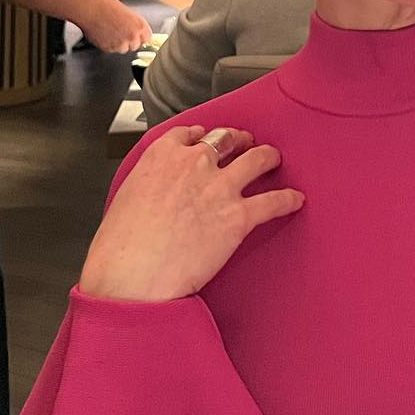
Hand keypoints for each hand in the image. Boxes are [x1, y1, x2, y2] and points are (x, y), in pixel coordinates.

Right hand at [77, 0, 153, 52]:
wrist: (91, 9)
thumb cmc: (107, 6)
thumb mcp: (128, 13)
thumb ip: (135, 25)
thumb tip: (138, 33)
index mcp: (140, 26)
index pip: (147, 38)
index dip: (141, 36)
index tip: (137, 35)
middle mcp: (132, 36)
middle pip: (135, 46)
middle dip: (129, 41)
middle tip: (121, 31)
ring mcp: (120, 44)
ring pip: (123, 49)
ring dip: (119, 44)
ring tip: (111, 31)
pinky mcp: (109, 48)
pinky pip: (112, 50)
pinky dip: (109, 45)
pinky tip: (105, 34)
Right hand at [79, 127, 303, 301]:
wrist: (130, 280)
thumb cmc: (118, 251)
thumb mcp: (125, 199)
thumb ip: (148, 186)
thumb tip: (154, 195)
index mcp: (162, 156)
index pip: (190, 134)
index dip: (202, 136)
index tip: (206, 139)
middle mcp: (195, 164)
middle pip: (226, 139)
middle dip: (238, 139)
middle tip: (244, 144)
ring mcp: (220, 188)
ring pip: (256, 158)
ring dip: (268, 156)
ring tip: (274, 158)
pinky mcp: (238, 217)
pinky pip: (272, 201)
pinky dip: (287, 200)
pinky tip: (296, 200)